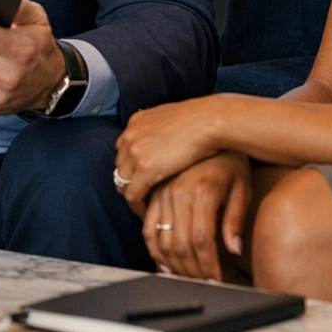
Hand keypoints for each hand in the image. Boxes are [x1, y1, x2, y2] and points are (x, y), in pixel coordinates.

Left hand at [115, 95, 227, 212]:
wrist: (210, 121)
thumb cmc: (202, 120)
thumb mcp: (173, 118)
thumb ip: (163, 130)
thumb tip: (167, 138)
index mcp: (136, 122)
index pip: (125, 150)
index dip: (134, 167)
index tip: (144, 179)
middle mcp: (130, 136)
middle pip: (121, 167)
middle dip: (131, 182)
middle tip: (145, 196)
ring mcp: (134, 153)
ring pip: (123, 183)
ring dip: (134, 196)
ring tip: (147, 207)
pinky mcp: (144, 169)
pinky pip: (132, 195)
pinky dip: (138, 206)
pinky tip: (150, 212)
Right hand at [144, 152, 250, 279]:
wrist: (210, 122)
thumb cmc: (230, 157)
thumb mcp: (242, 186)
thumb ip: (235, 219)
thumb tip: (232, 250)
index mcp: (201, 192)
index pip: (202, 242)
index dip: (207, 266)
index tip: (214, 280)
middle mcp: (177, 190)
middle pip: (179, 243)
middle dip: (190, 270)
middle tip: (200, 282)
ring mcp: (161, 187)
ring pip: (157, 236)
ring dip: (170, 261)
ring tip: (182, 274)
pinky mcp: (152, 185)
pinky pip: (146, 220)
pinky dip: (151, 242)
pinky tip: (162, 255)